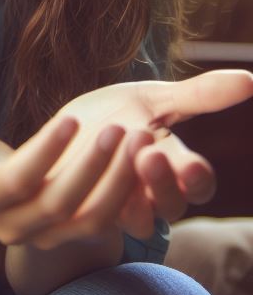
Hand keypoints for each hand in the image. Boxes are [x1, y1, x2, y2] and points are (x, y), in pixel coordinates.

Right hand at [0, 95, 145, 249]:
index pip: (19, 180)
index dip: (47, 153)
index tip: (74, 117)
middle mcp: (9, 224)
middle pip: (61, 206)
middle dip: (97, 169)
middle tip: (128, 130)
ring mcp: (37, 233)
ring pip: (88, 221)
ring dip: (120, 185)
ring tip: (143, 142)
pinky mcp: (59, 230)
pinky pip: (100, 222)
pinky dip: (124, 196)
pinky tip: (142, 160)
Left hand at [51, 69, 252, 236]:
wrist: (60, 132)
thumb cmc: (115, 117)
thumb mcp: (153, 100)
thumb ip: (199, 95)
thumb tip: (250, 79)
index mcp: (172, 174)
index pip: (198, 186)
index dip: (196, 180)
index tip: (191, 165)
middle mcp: (145, 198)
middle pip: (167, 207)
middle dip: (161, 182)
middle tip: (149, 152)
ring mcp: (107, 206)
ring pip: (125, 215)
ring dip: (122, 179)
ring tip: (116, 138)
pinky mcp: (66, 204)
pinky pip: (72, 203)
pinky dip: (75, 172)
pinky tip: (70, 135)